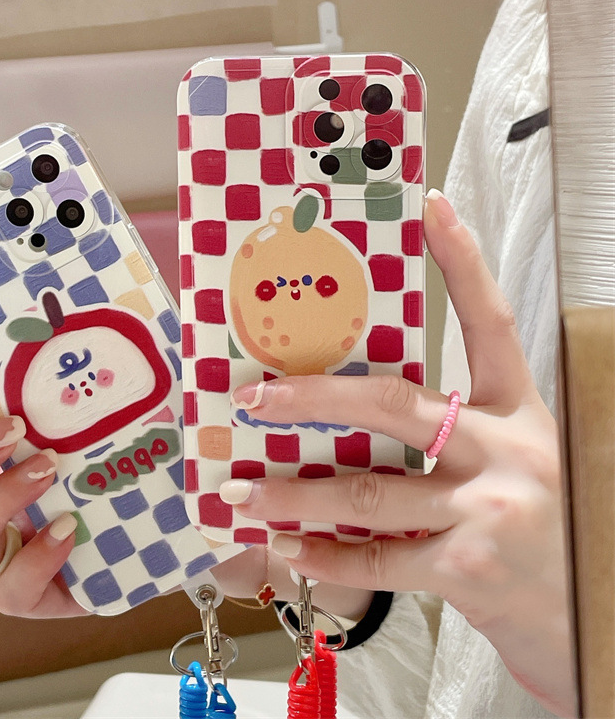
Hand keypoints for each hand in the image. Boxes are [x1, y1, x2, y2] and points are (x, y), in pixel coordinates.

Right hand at [0, 348, 373, 619]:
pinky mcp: (46, 594)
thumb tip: (122, 282)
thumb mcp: (134, 395)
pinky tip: (69, 530)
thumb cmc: (154, 445)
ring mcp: (15, 550)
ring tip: (48, 467)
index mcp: (4, 452)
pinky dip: (33, 563)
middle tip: (11, 424)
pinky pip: (10, 594)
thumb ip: (116, 353)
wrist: (202, 515)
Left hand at [219, 190, 574, 716]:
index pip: (490, 324)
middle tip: (256, 397)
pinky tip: (285, 546)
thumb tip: (351, 414)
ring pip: (367, 491)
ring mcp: (487, 508)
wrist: (592, 613)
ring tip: (243, 490)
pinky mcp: (467, 568)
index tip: (432, 209)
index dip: (463, 263)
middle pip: (393, 405)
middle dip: (313, 398)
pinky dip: (323, 554)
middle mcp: (505, 450)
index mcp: (518, 412)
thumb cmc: (541, 525)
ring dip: (295, 493)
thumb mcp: (510, 459)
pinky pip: (376, 558)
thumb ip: (449, 433)